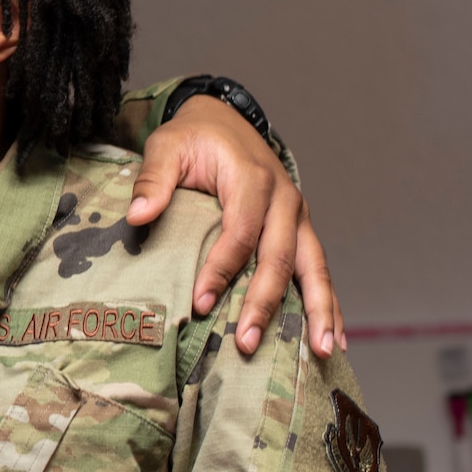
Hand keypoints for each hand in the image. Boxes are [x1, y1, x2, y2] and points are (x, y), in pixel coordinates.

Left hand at [125, 95, 343, 358]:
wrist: (225, 121)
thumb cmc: (194, 138)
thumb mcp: (167, 146)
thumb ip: (154, 178)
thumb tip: (138, 216)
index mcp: (252, 178)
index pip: (240, 232)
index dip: (221, 269)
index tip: (199, 304)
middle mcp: (285, 199)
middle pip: (280, 256)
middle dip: (264, 302)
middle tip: (246, 342)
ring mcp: (299, 216)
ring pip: (313, 267)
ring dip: (318, 311)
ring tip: (321, 351)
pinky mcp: (302, 229)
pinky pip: (319, 269)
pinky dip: (330, 303)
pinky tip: (334, 337)